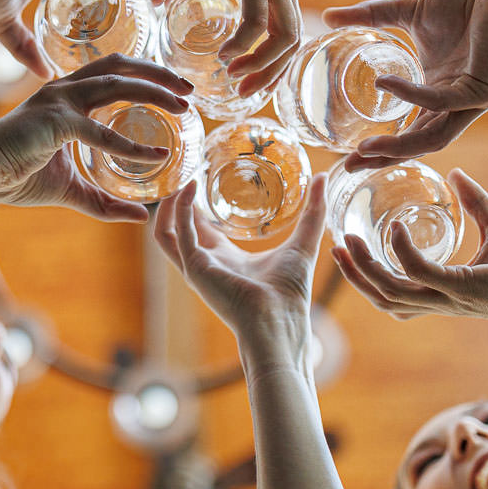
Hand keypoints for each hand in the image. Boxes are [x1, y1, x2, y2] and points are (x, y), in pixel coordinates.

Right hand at [0, 56, 192, 221]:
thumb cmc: (17, 177)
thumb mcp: (71, 190)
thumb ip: (105, 202)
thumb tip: (141, 218)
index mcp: (67, 96)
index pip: (114, 72)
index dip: (147, 75)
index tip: (176, 92)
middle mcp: (65, 88)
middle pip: (122, 65)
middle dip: (160, 74)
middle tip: (190, 92)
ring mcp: (59, 100)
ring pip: (117, 83)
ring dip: (154, 92)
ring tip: (183, 107)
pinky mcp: (55, 121)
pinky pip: (100, 131)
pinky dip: (130, 145)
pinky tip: (155, 156)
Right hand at [154, 173, 327, 369]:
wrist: (280, 319)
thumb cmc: (290, 291)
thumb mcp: (302, 242)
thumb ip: (312, 211)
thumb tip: (323, 178)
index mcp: (225, 259)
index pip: (199, 228)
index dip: (195, 204)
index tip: (198, 177)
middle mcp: (205, 262)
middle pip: (177, 228)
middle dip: (175, 201)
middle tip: (181, 169)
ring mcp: (196, 267)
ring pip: (165, 233)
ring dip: (166, 205)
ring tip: (176, 176)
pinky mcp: (195, 268)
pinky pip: (177, 235)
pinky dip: (178, 211)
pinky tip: (188, 188)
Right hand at [170, 0, 300, 95]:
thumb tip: (165, 4)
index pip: (288, 34)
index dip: (272, 63)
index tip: (247, 81)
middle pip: (293, 43)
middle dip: (270, 74)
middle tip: (242, 91)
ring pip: (284, 38)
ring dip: (261, 64)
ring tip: (233, 75)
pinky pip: (258, 22)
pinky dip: (244, 44)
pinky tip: (224, 53)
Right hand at [323, 0, 487, 169]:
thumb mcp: (409, 12)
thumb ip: (371, 16)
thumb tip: (328, 16)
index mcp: (439, 90)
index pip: (409, 130)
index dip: (381, 145)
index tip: (346, 154)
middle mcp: (456, 102)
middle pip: (419, 145)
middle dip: (384, 158)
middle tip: (349, 166)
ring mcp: (472, 100)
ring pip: (434, 137)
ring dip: (399, 146)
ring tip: (366, 149)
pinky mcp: (486, 89)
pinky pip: (443, 101)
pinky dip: (412, 95)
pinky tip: (386, 83)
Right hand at [331, 169, 487, 325]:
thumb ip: (475, 203)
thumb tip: (456, 174)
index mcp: (445, 292)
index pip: (396, 296)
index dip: (368, 278)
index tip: (349, 250)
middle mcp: (442, 301)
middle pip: (382, 299)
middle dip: (354, 276)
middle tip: (334, 245)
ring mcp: (451, 297)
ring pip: (390, 291)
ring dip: (364, 268)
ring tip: (346, 240)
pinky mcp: (464, 288)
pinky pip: (419, 271)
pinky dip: (401, 250)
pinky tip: (395, 227)